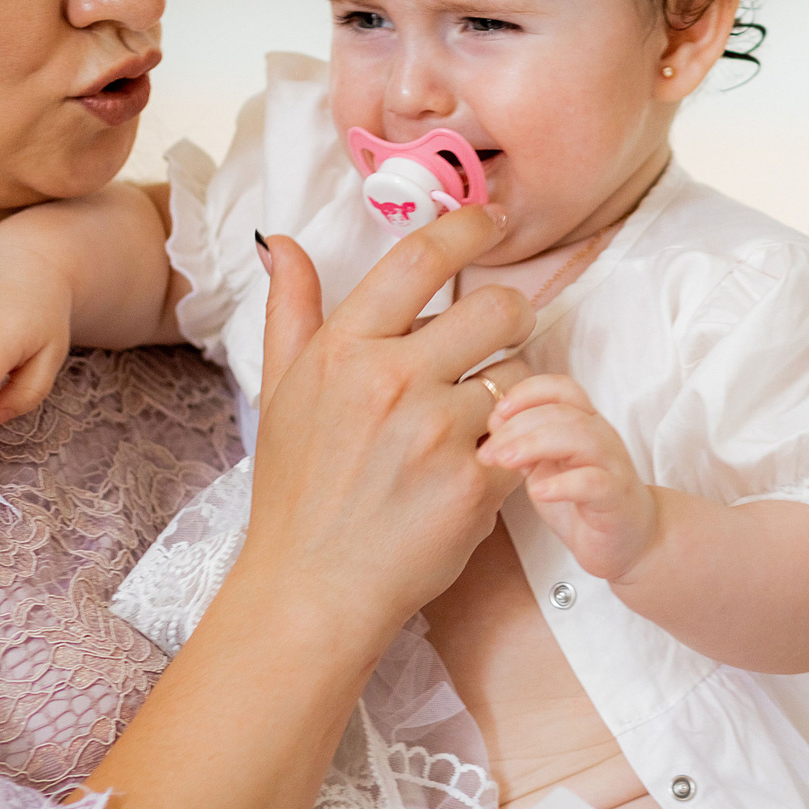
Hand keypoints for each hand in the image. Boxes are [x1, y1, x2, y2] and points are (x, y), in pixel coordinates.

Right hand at [236, 205, 534, 660]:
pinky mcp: (475, 483)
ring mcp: (436, 433)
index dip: (467, 225)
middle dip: (512, 315)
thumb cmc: (298, 493)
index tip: (490, 216)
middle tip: (501, 335)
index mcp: (343, 350)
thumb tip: (282, 243)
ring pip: (523, 372)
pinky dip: (519, 445)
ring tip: (485, 415)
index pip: (420, 258)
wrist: (313, 591)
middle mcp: (390, 381)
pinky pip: (528, 435)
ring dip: (517, 388)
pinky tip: (488, 462)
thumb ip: (292, 312)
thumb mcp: (280, 394)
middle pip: (497, 308)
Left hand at [480, 373, 658, 580]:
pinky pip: (594, 482)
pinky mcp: (617, 498)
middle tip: (488, 451)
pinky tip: (537, 492)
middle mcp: (601, 436)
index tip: (494, 417)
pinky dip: (564, 484)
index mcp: (583, 423)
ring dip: (535, 444)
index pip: (560, 388)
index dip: (526, 393)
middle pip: (563, 410)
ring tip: (504, 462)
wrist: (628, 540)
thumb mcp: (544, 468)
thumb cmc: (582, 500)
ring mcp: (612, 466)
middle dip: (518, 425)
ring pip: (581, 437)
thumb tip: (491, 428)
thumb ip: (524, 445)